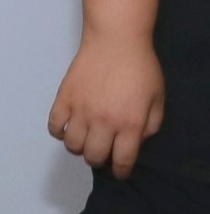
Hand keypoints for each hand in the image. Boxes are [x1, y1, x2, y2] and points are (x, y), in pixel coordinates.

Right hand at [52, 35, 167, 178]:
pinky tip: (68, 125)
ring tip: (85, 138)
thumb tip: (135, 140)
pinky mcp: (64, 99)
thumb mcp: (158, 99)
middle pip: (93, 157)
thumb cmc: (141, 69)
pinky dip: (59, 132)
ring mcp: (80, 111)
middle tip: (102, 152)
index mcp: (130, 124)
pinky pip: (54, 126)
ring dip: (79, 147)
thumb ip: (150, 125)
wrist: (116, 42)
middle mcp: (103, 122)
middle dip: (99, 160)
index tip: (119, 170)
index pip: (122, 160)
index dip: (121, 170)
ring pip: (72, 145)